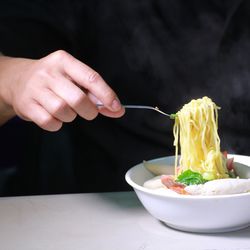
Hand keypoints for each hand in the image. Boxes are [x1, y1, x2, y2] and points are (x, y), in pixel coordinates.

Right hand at [0, 50, 124, 130]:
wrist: (17, 79)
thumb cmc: (53, 80)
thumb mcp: (72, 78)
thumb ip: (94, 92)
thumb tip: (116, 109)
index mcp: (64, 61)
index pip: (91, 78)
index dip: (107, 95)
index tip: (116, 107)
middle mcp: (49, 73)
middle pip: (78, 98)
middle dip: (89, 111)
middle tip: (89, 112)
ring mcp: (35, 88)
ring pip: (63, 111)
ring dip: (71, 117)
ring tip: (66, 111)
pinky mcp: (26, 104)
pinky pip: (49, 122)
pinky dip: (57, 124)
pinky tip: (55, 117)